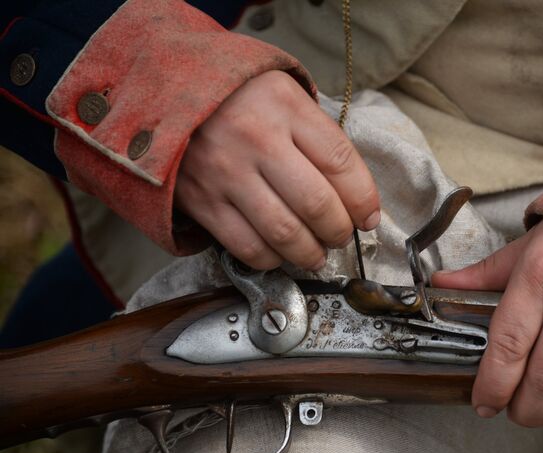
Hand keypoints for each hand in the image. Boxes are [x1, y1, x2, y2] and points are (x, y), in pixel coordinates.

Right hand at [175, 70, 379, 269]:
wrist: (161, 92)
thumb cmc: (236, 97)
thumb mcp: (283, 94)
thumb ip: (317, 135)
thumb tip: (355, 195)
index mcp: (284, 106)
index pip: (341, 162)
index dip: (364, 199)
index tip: (369, 216)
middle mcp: (256, 139)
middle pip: (317, 204)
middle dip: (339, 231)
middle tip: (342, 236)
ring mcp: (225, 173)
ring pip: (285, 233)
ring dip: (311, 253)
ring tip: (317, 254)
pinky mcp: (201, 201)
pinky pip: (247, 246)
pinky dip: (272, 259)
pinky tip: (281, 253)